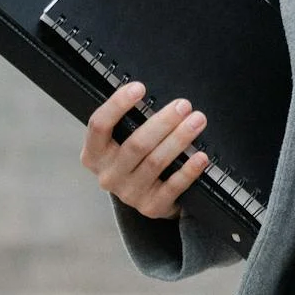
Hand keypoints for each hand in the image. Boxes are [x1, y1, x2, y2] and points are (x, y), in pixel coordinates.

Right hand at [81, 81, 210, 219]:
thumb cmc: (135, 159)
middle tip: (183, 105)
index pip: (99, 125)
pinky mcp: (151, 206)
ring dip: (179, 139)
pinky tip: (200, 156)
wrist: (146, 197)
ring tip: (197, 121)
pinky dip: (188, 170)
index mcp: (94, 155)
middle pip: (136, 144)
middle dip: (163, 122)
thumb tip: (153, 95)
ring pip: (156, 162)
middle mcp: (108, 175)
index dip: (117, 105)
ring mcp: (129, 194)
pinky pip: (173, 186)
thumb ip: (129, 123)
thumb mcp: (121, 142)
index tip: (139, 87)